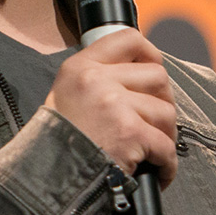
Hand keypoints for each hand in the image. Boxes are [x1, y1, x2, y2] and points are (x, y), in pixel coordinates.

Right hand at [44, 28, 177, 188]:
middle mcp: (96, 79)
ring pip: (166, 111)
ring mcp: (114, 104)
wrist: (48, 175)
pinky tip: (157, 170)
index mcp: (81, 66)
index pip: (129, 39)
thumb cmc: (60, 140)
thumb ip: (97, 77)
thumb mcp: (67, 92)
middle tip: (154, 121)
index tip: (154, 70)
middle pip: (157, 76)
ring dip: (165, 134)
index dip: (150, 54)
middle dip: (163, 101)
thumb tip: (138, 74)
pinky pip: (167, 146)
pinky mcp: (129, 133)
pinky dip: (167, 163)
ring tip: (150, 149)